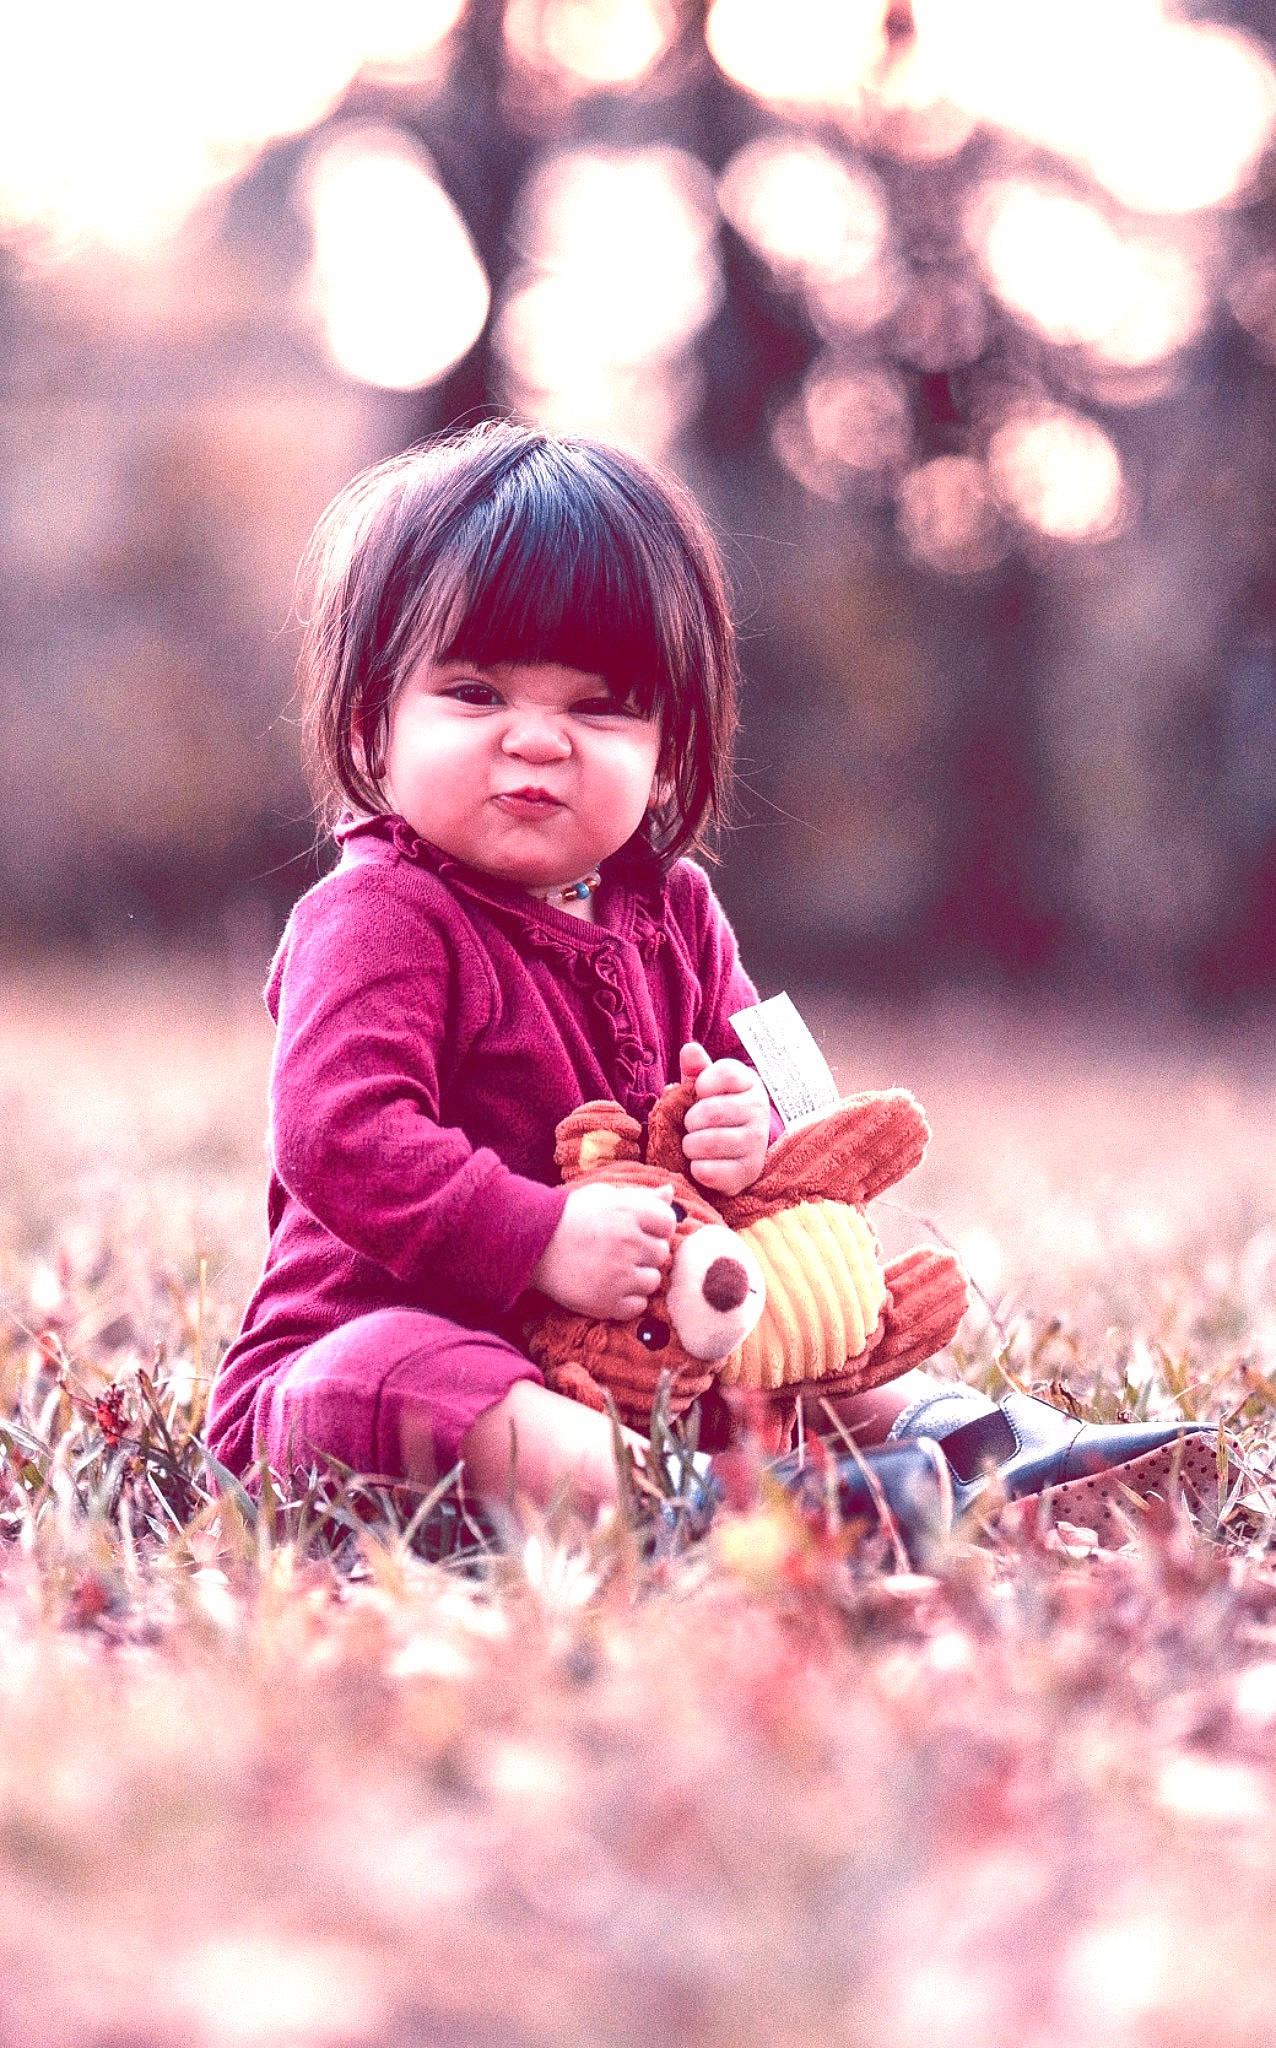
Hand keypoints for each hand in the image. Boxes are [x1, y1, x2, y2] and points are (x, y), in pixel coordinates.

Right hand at [530, 1181, 677, 1320]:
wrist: (531, 1245)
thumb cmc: (569, 1217)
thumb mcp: (603, 1196)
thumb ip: (640, 1197)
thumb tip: (670, 1193)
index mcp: (629, 1211)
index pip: (668, 1223)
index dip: (655, 1227)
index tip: (637, 1230)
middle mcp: (628, 1242)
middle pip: (661, 1254)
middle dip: (645, 1253)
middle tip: (619, 1250)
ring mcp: (619, 1274)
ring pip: (652, 1282)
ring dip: (637, 1278)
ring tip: (612, 1269)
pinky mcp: (607, 1302)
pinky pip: (638, 1307)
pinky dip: (626, 1301)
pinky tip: (608, 1287)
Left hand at [678, 1041, 770, 1196]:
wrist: (734, 1152)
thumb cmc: (714, 1111)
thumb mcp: (704, 1087)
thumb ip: (696, 1068)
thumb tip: (689, 1049)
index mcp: (750, 1084)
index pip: (726, 1073)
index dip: (703, 1084)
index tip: (701, 1093)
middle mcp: (759, 1111)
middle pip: (711, 1111)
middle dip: (690, 1120)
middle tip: (693, 1126)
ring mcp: (757, 1144)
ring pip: (706, 1142)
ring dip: (690, 1145)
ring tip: (694, 1144)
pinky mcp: (748, 1172)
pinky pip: (707, 1170)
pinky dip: (696, 1168)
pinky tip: (703, 1163)